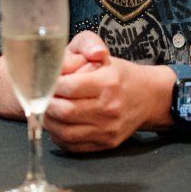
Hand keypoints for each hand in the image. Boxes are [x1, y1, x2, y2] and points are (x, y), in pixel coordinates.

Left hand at [43, 31, 159, 151]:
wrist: (148, 97)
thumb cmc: (121, 75)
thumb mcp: (106, 54)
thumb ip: (87, 45)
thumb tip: (74, 58)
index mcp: (108, 82)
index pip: (69, 87)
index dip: (51, 84)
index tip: (45, 81)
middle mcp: (109, 108)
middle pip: (65, 111)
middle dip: (47, 104)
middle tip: (42, 97)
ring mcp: (108, 129)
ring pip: (65, 132)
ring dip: (49, 122)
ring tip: (47, 111)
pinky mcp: (106, 144)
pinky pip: (73, 146)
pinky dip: (59, 137)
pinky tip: (58, 125)